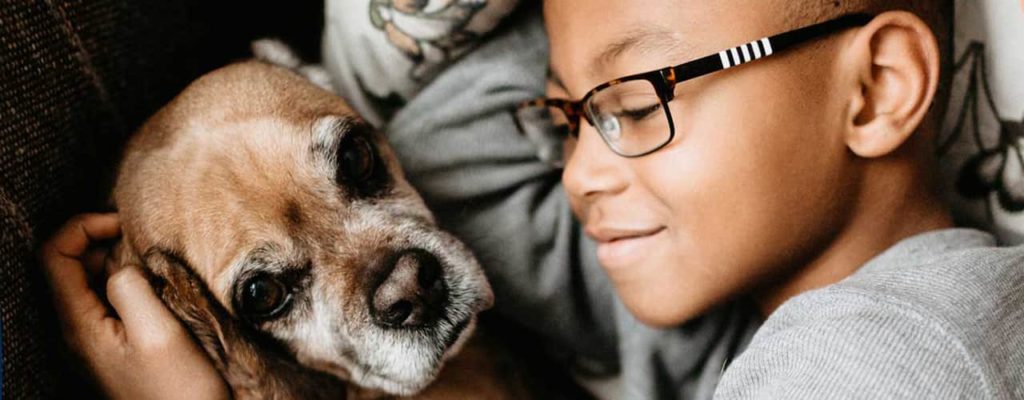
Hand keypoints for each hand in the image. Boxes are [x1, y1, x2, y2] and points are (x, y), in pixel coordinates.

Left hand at [40, 213, 229, 399]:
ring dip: (116, 262)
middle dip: (101, 241)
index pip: (54, 254)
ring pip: (88, 282)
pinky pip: (107, 301)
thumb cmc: (178, 391)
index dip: (83, 227)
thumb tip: (123, 265)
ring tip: (153, 261)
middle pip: (67, 265)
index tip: (123, 225)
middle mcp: (77, 332)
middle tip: (143, 240)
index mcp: (80, 325)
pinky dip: (126, 282)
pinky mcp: (113, 347)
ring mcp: (93, 341)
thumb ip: (131, 289)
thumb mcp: (159, 334)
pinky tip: (156, 287)